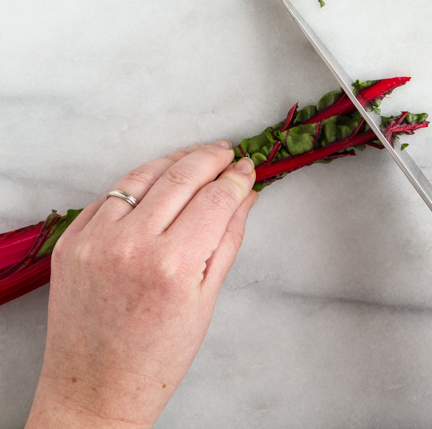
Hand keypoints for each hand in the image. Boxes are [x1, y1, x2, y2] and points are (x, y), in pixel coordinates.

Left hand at [26, 141, 257, 428]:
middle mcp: (131, 244)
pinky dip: (137, 185)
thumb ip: (227, 239)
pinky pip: (110, 196)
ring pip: (143, 175)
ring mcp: (95, 239)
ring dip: (173, 161)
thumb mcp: (205, 301)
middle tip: (226, 153)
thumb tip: (245, 194)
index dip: (235, 178)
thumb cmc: (156, 359)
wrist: (94, 391)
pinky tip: (155, 185)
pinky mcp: (71, 241)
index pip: (215, 198)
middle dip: (209, 158)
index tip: (246, 168)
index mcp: (173, 265)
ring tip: (194, 159)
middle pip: (181, 175)